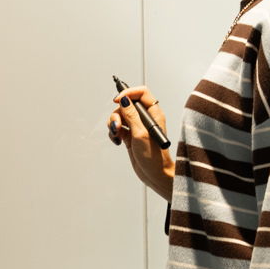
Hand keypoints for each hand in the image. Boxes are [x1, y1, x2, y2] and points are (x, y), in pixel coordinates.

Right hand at [108, 85, 173, 200]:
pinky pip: (118, 128)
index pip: (141, 93)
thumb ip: (131, 116)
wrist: (154, 175)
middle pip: (126, 105)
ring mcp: (137, 127)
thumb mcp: (141, 134)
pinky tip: (117, 140)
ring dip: (114, 124)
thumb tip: (125, 100)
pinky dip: (114, 132)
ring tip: (117, 134)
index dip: (128, 93)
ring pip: (120, 116)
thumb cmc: (155, 158)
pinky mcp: (130, 136)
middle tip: (117, 125)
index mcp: (154, 114)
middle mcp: (145, 118)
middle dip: (118, 114)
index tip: (118, 100)